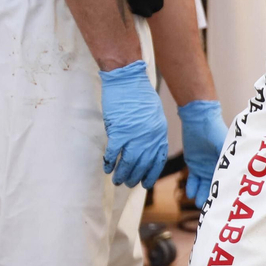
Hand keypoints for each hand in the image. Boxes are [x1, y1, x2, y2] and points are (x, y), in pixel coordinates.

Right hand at [98, 60, 167, 188]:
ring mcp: (134, 136)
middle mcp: (149, 138)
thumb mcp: (154, 116)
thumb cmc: (140, 96)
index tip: (145, 184)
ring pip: (128, 162)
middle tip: (127, 184)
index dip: (151, 174)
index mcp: (159, 134)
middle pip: (142, 164)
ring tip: (117, 181)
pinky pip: (113, 152)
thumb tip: (145, 149)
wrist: (128, 81)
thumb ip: (152, 133)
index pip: (157, 161)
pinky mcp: (119, 131)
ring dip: (121, 174)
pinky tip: (106, 167)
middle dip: (135, 177)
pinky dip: (109, 161)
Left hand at [177, 99, 225, 206]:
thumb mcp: (223, 146)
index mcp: (227, 164)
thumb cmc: (214, 131)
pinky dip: (191, 187)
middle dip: (213, 198)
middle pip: (215, 186)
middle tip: (210, 208)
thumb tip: (235, 174)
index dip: (225, 193)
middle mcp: (217, 168)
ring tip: (199, 204)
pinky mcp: (193, 165)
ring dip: (201, 195)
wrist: (199, 120)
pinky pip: (192, 180)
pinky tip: (189, 194)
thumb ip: (228, 159)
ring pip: (203, 186)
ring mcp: (205, 167)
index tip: (224, 203)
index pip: (227, 181)